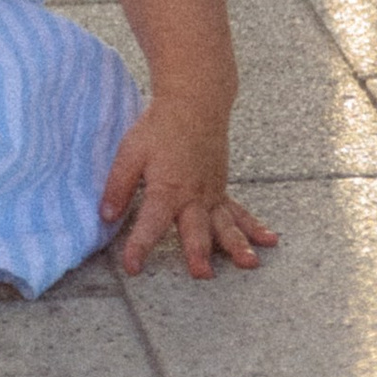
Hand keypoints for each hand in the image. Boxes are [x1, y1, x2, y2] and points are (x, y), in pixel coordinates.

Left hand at [101, 96, 279, 279]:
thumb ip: (118, 185)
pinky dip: (255, 227)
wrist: (193, 103)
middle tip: (201, 273)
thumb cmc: (159, 128)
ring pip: (225, 224)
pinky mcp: (222, 191)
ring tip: (249, 263)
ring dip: (237, 244)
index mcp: (166, 188)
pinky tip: (270, 241)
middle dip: (197, 251)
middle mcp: (192, 195)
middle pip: (195, 227)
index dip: (140, 245)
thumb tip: (106, 216)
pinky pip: (240, 212)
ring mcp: (211, 194)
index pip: (150, 222)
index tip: (133, 266)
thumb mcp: (131, 151)